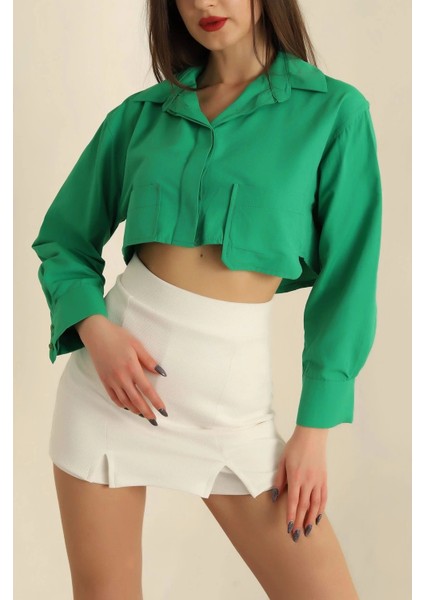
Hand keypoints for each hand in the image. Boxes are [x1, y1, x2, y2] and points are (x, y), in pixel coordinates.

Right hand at [75, 315, 168, 425]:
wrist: (96, 334)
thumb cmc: (118, 336)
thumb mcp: (137, 344)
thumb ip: (148, 360)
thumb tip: (161, 373)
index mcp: (132, 367)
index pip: (147, 389)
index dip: (155, 401)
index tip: (163, 410)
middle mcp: (121, 377)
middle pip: (136, 399)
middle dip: (147, 411)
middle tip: (155, 420)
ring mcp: (111, 380)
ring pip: (125, 400)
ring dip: (135, 409)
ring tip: (144, 415)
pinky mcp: (104, 380)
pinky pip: (114, 397)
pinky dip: (122, 404)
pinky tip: (128, 407)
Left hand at [271, 425, 327, 541]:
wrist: (312, 435)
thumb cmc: (294, 447)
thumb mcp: (282, 460)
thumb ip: (279, 479)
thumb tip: (276, 496)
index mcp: (296, 477)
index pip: (294, 501)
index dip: (291, 516)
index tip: (289, 528)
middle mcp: (308, 481)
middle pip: (304, 506)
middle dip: (300, 522)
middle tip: (297, 536)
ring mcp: (318, 481)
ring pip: (315, 504)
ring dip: (311, 519)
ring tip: (307, 531)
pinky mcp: (324, 478)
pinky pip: (323, 497)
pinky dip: (321, 509)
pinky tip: (317, 517)